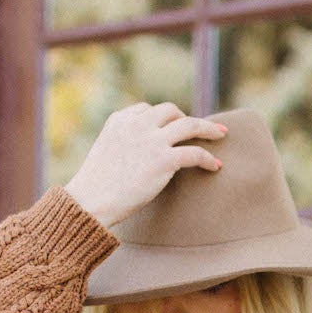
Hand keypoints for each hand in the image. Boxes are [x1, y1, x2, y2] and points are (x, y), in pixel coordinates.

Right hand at [64, 101, 228, 230]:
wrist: (90, 203)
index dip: (161, 118)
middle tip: (197, 130)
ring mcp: (152, 140)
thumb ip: (122, 145)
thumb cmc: (95, 189)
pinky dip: (208, 158)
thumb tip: (137, 158)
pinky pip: (195, 152)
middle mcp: (137, 124)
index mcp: (119, 120)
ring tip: (221, 135)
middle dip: (185, 118)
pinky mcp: (163, 160)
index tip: (171, 127)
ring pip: (189, 125)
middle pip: (170, 111)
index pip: (146, 110)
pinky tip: (215, 166)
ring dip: (208, 128)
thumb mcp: (105, 154)